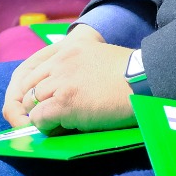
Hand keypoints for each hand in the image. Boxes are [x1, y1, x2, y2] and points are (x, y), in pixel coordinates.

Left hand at [2, 28, 133, 131]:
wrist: (145, 81)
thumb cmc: (132, 75)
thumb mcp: (101, 57)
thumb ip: (81, 67)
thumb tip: (71, 89)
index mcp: (70, 48)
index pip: (38, 69)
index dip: (40, 89)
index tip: (49, 100)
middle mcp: (60, 62)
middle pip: (29, 86)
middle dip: (35, 103)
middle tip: (50, 116)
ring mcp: (60, 82)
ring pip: (31, 103)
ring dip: (42, 115)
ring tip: (58, 123)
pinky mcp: (64, 102)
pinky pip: (39, 118)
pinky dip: (46, 126)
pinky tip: (62, 127)